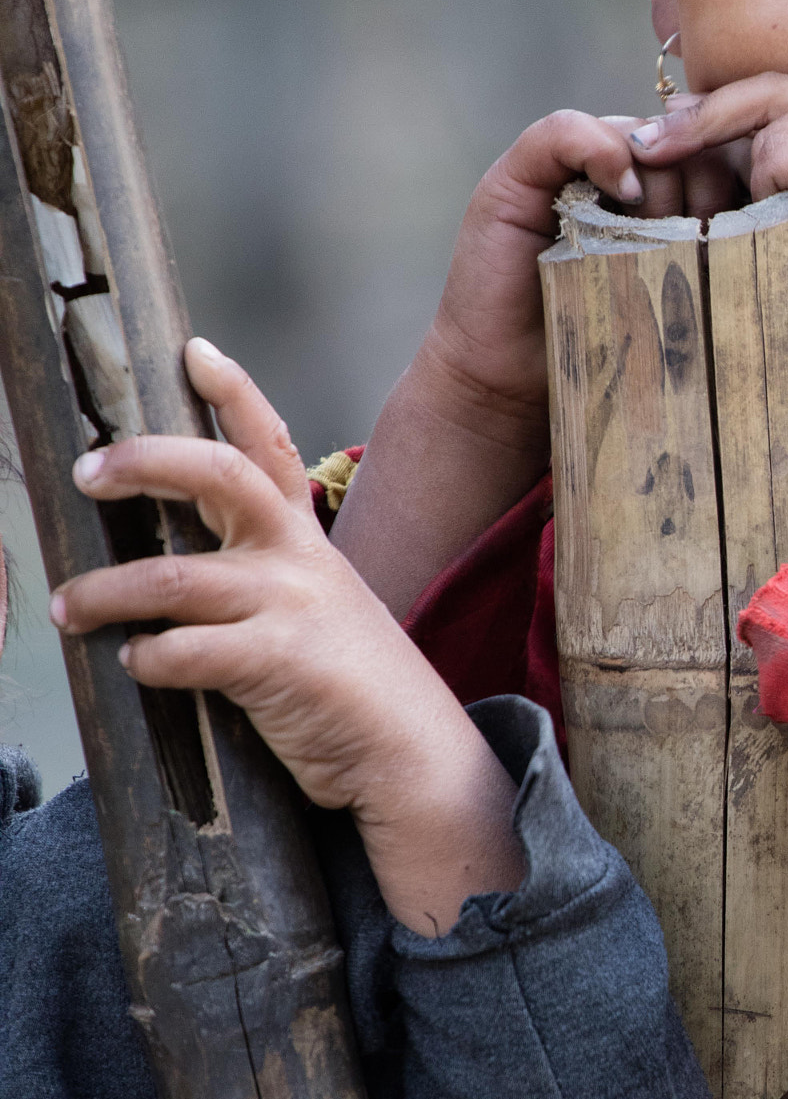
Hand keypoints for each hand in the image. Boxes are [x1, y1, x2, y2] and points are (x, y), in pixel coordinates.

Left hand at [52, 339, 522, 934]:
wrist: (410, 749)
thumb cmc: (350, 680)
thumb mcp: (318, 605)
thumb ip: (262, 576)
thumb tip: (171, 568)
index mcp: (305, 539)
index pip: (269, 443)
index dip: (233, 391)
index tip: (195, 349)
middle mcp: (297, 559)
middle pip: (220, 475)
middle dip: (145, 461)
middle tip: (88, 470)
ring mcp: (290, 607)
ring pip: (172, 577)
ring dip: (103, 591)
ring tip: (67, 606)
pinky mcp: (277, 664)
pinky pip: (185, 652)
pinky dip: (146, 657)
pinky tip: (136, 664)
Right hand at [334, 105, 739, 614]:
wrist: (517, 387)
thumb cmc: (615, 354)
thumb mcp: (698, 311)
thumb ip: (745, 270)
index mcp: (674, 194)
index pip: (727, 155)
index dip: (749, 178)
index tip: (765, 224)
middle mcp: (628, 169)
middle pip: (692, 142)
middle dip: (711, 184)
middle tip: (711, 238)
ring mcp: (575, 165)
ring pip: (643, 136)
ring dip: (662, 179)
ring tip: (663, 235)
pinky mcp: (523, 172)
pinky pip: (567, 131)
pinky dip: (599, 150)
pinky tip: (621, 193)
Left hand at [628, 75, 787, 478]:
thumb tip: (752, 193)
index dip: (738, 112)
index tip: (686, 131)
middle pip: (777, 90)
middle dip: (706, 112)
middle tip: (650, 140)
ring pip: (771, 117)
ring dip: (717, 145)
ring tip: (657, 162)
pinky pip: (777, 148)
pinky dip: (755, 181)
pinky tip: (739, 217)